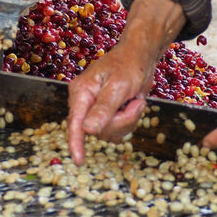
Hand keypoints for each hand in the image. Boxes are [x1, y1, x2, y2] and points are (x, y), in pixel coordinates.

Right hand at [67, 0, 185, 165]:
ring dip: (128, 120)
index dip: (76, 142)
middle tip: (134, 103)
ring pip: (109, 132)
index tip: (79, 160)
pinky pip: (117, 130)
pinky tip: (132, 105)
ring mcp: (94, 109)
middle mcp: (84, 102)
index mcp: (82, 92)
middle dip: (121, 121)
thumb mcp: (119, 86)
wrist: (140, 56)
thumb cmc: (129, 64)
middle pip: (98, 130)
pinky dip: (129, 120)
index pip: (75, 122)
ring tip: (134, 101)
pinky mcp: (105, 114)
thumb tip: (87, 130)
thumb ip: (103, 108)